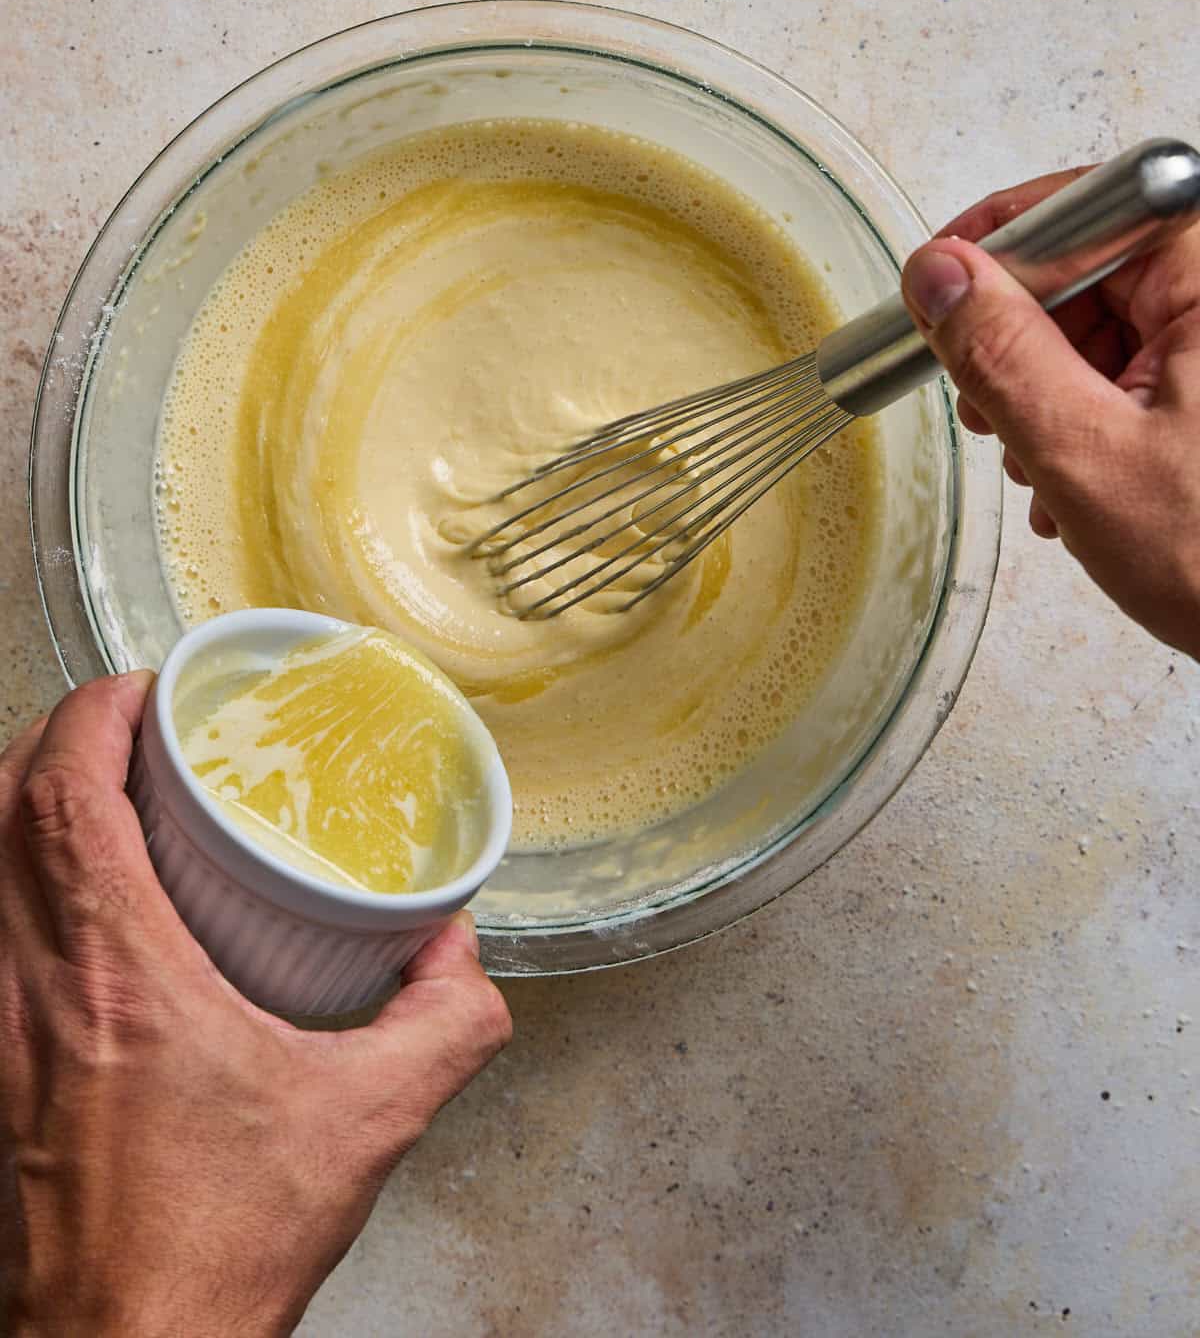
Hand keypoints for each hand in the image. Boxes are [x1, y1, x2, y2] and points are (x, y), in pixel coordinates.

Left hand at [0, 674, 511, 1337]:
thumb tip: (458, 951)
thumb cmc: (214, 1249)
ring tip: (98, 792)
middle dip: (53, 737)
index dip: (91, 716)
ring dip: (22, 803)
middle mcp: (30, 987)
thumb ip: (444, 1021)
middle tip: (125, 725)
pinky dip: (12, 874)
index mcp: (116, 974)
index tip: (140, 691)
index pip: (62, 796)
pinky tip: (74, 896)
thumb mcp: (369, 1119)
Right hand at [901, 164, 1199, 658]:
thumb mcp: (1086, 453)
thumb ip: (1001, 352)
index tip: (939, 293)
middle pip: (1090, 265)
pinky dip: (1090, 414)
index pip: (1085, 205)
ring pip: (1105, 322)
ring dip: (1048, 390)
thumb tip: (937, 272)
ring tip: (1037, 468)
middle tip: (984, 409)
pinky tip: (1075, 482)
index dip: (999, 245)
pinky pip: (1138, 365)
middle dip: (1019, 338)